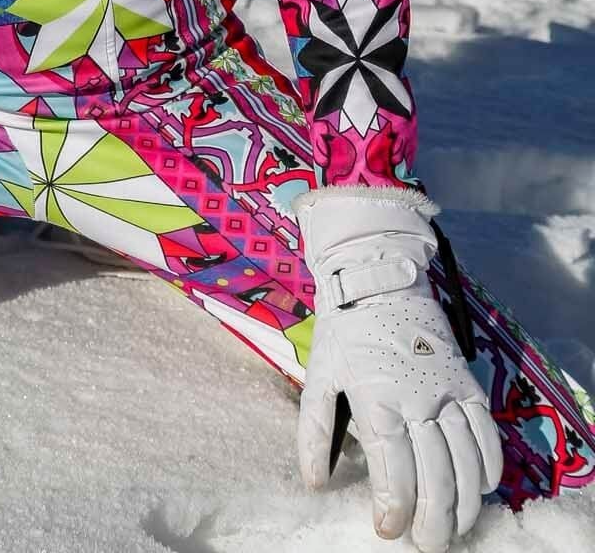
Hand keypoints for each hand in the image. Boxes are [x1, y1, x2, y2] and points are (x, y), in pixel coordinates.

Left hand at [294, 184, 502, 552]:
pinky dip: (489, 466)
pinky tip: (481, 488)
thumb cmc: (344, 330)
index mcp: (376, 397)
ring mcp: (448, 389)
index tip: (388, 529)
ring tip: (454, 529)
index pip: (394, 467)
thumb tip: (315, 483)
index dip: (394, 506)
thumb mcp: (319, 375)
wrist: (380, 278)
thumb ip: (315, 431)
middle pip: (436, 473)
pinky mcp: (468, 382)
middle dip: (434, 518)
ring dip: (465, 503)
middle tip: (426, 543)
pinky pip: (487, 432)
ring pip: (467, 460)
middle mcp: (418, 397)